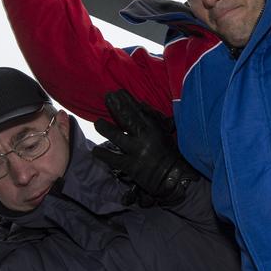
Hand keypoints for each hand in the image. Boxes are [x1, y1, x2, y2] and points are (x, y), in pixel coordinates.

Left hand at [93, 90, 195, 204]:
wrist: (174, 178)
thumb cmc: (171, 154)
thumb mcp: (166, 133)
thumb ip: (154, 118)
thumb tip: (141, 104)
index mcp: (154, 128)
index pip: (138, 110)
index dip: (127, 100)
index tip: (118, 92)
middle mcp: (144, 136)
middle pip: (126, 118)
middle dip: (115, 106)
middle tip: (107, 97)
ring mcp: (136, 151)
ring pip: (117, 136)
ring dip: (106, 128)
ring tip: (98, 123)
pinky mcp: (130, 166)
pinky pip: (113, 159)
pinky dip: (104, 154)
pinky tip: (96, 151)